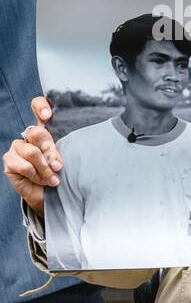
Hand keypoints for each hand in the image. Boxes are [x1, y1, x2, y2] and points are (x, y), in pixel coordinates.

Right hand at [3, 96, 60, 217]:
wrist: (53, 196)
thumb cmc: (65, 175)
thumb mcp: (68, 160)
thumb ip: (63, 151)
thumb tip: (56, 159)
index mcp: (47, 129)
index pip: (38, 106)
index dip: (41, 106)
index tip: (47, 116)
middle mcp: (30, 136)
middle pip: (37, 132)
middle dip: (51, 151)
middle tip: (59, 166)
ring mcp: (18, 147)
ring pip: (32, 152)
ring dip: (45, 168)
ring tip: (54, 179)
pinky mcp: (9, 161)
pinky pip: (24, 166)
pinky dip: (37, 176)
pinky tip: (43, 181)